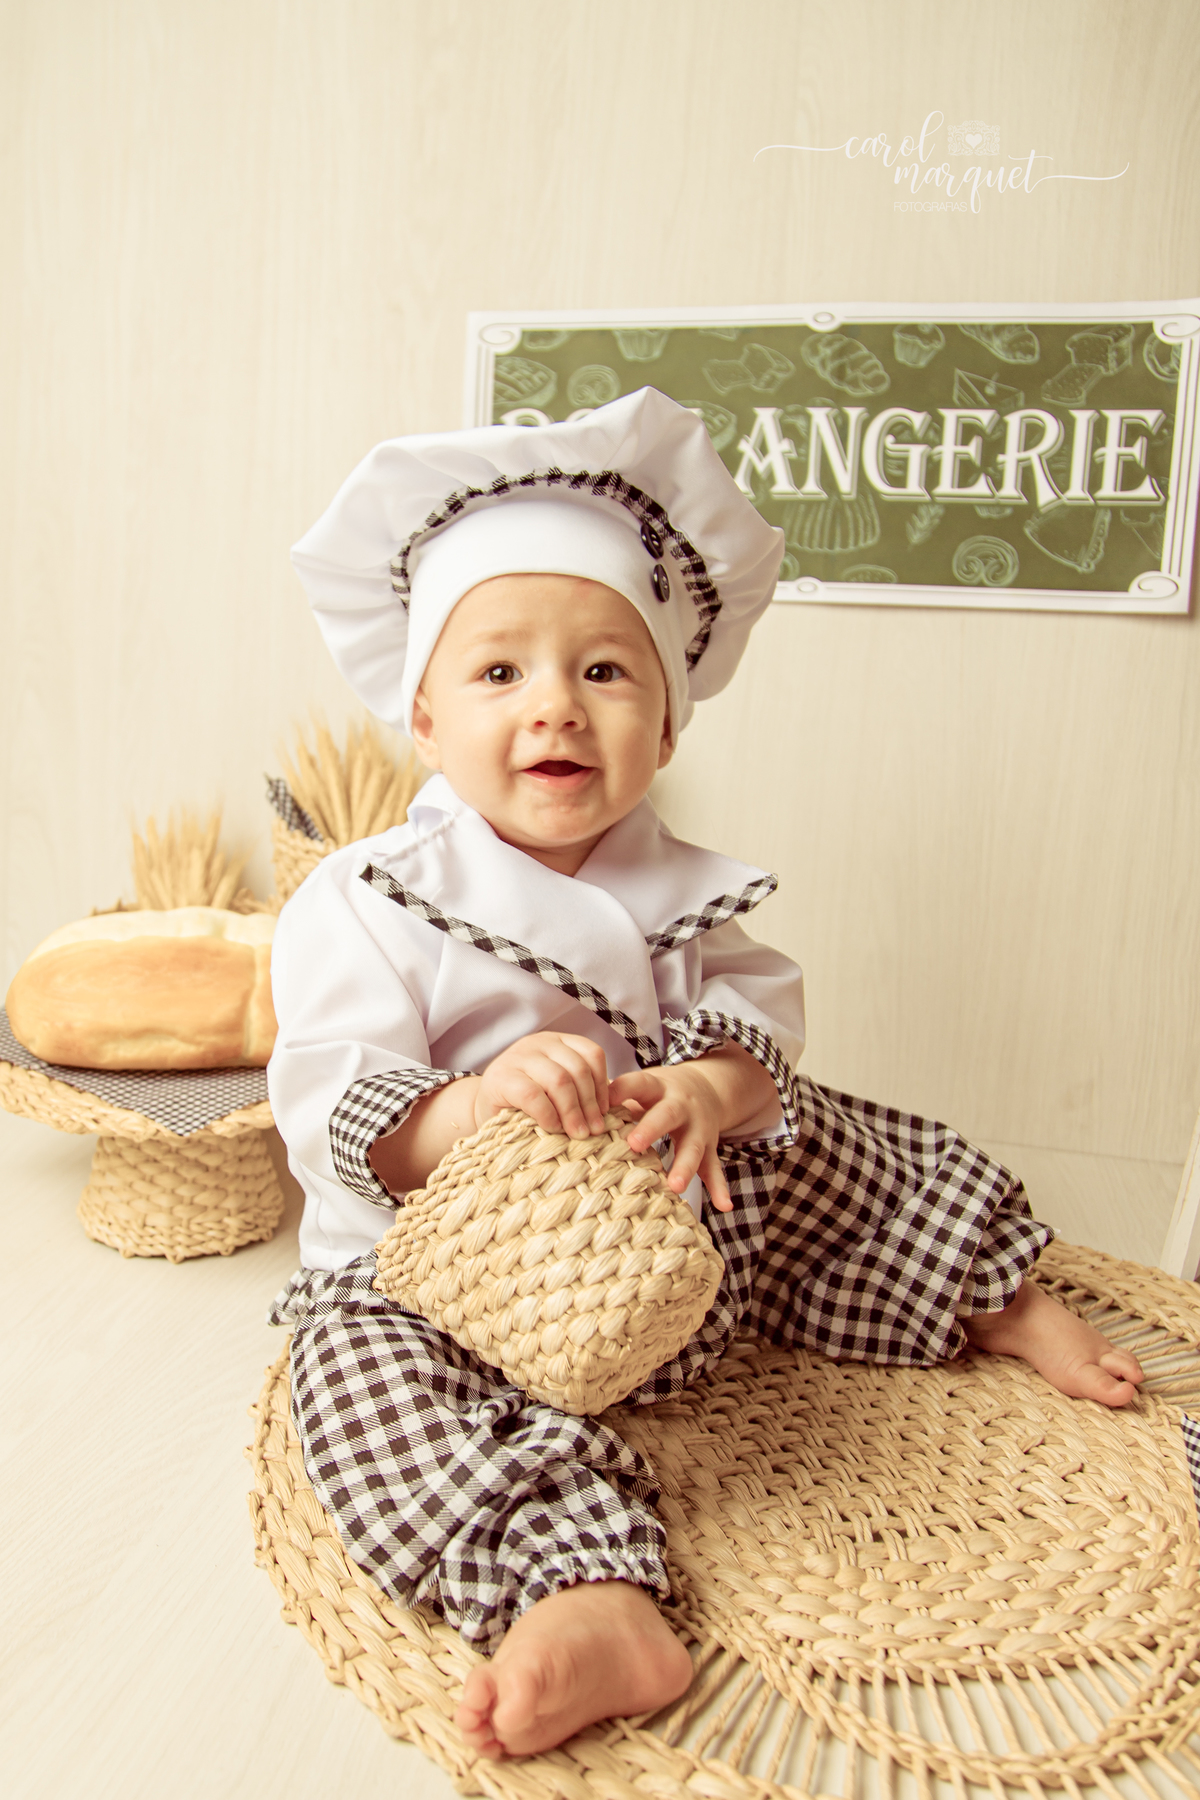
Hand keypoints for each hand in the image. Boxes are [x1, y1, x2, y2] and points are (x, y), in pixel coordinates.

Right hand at [475, 1033, 609, 1138]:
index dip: (603, 1084)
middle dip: (590, 1103)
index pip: (591, 1054)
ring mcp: (517, 1057)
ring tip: (578, 1134)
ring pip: (559, 1080)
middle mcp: (538, 1043)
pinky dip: (548, 1115)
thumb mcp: (556, 1091)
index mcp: (557, 1042)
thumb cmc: (527, 1105)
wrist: (484, 1111)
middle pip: (577, 1068)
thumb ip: (579, 1091)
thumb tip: (614, 1109)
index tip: (605, 1112)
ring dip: (573, 1111)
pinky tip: (553, 1128)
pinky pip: (533, 1095)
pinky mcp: (500, 1078)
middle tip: (595, 1130)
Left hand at [608, 1061, 732, 1209]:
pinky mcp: (710, 1145)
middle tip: (633, 1144)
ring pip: (694, 1146)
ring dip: (684, 1165)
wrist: (705, 1086)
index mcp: (656, 1087)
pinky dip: (720, 1187)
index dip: (619, 1090)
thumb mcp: (639, 1087)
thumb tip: (569, 1107)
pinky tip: (724, 1206)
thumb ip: (613, 1097)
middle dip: (651, 1128)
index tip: (600, 1101)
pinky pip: (715, 1168)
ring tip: (675, 1185)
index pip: (636, 1083)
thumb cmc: (657, 1092)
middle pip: (666, 1114)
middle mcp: (680, 1105)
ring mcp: (698, 1127)